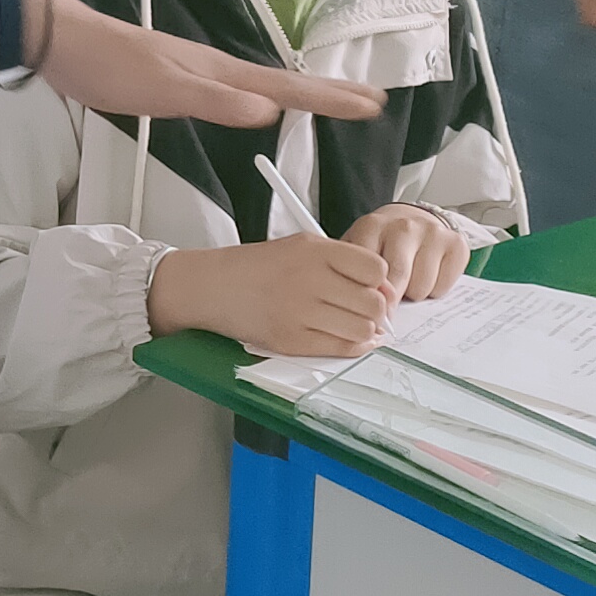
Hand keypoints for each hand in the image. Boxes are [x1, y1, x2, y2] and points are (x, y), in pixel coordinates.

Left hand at [34, 0, 381, 124]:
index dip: (329, 98)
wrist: (64, 43)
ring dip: (301, 94)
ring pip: (263, 85)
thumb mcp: (164, 90)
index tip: (371, 104)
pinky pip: (237, 91)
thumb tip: (270, 113)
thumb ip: (215, 101)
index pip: (287, 88)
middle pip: (284, 83)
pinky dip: (263, 98)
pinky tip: (259, 105)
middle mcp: (217, 69)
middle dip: (328, 92)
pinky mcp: (178, 80)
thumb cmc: (110, 65)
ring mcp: (198, 72)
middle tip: (370, 101)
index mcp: (220, 71)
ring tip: (331, 102)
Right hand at [148, 235, 402, 358]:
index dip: (379, 281)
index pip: (375, 268)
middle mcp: (308, 278)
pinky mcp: (291, 340)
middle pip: (373, 302)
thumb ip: (341, 262)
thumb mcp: (299, 247)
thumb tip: (383, 290)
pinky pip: (340, 348)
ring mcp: (299, 311)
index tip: (372, 287)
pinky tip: (345, 338)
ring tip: (352, 324)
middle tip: (365, 310)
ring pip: (362, 329)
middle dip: (375, 310)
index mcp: (313, 250)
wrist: (212, 286)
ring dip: (364, 330)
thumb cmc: (257, 267)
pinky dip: (351, 347)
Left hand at [345, 203, 472, 305]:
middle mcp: (403, 226)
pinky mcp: (456, 243)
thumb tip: (367, 318)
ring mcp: (432, 232)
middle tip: (388, 307)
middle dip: (391, 301)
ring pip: (421, 287)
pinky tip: (428, 276)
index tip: (368, 308)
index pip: (368, 270)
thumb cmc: (381, 243)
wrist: (412, 220)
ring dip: (413, 294)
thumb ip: (354, 277)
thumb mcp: (357, 252)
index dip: (368, 295)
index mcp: (372, 226)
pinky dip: (435, 291)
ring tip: (407, 281)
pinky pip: (443, 287)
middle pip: (397, 278)